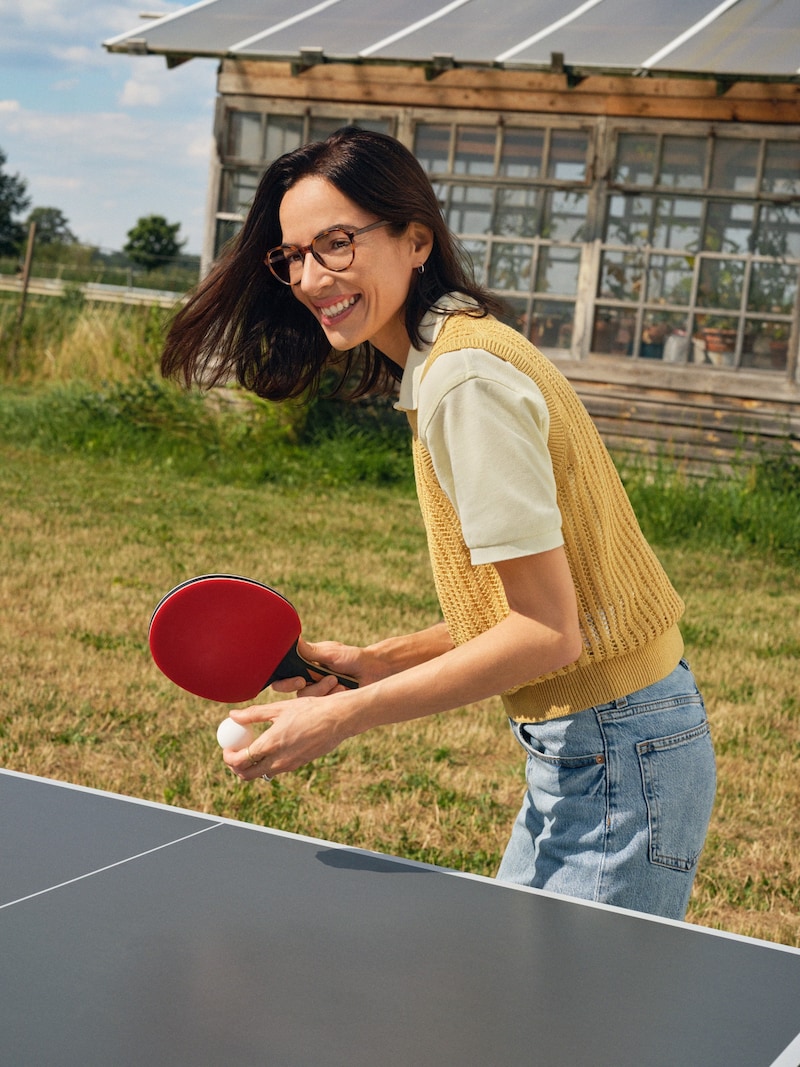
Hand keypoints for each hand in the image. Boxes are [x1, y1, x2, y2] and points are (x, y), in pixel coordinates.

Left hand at [223, 691, 350, 780]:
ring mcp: (289, 765)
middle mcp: (278, 759)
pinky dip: (267, 763)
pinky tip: (270, 747)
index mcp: (271, 743)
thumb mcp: (279, 708)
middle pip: (247, 774)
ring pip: (262, 774)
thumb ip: (253, 714)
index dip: (228, 757)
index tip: (227, 748)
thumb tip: (232, 716)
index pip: (240, 760)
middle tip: (235, 753)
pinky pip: (276, 769)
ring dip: (252, 767)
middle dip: (236, 767)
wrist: (337, 719)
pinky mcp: (298, 764)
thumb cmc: (309, 709)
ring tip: (251, 749)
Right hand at [270, 636, 392, 696]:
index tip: (299, 680)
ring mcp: (319, 690)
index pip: (285, 673)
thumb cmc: (353, 657)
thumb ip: (311, 651)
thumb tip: (293, 640)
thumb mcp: (331, 653)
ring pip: (307, 697)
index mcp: (306, 663)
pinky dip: (332, 695)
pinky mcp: (328, 700)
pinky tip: (343, 688)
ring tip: (337, 681)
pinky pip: (322, 704)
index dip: (285, 680)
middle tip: (305, 683)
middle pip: (292, 689)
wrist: (373, 671)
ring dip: (321, 689)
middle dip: (301, 687)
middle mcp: (309, 677)